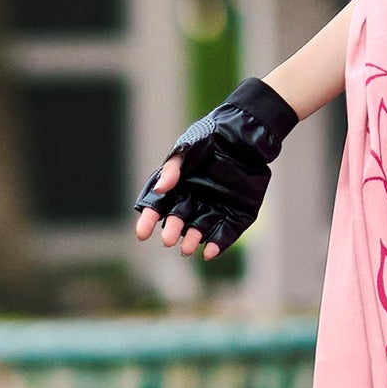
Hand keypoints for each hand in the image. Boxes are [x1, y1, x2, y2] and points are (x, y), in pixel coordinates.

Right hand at [131, 76, 298, 261]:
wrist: (244, 135)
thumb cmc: (211, 137)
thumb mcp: (189, 148)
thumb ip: (174, 168)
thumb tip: (160, 189)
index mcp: (177, 187)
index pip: (158, 207)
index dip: (149, 220)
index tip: (142, 233)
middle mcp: (193, 202)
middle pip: (178, 221)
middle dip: (172, 230)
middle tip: (169, 239)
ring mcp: (214, 209)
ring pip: (200, 230)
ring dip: (192, 240)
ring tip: (186, 248)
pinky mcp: (236, 215)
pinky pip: (225, 233)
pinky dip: (218, 244)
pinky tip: (210, 252)